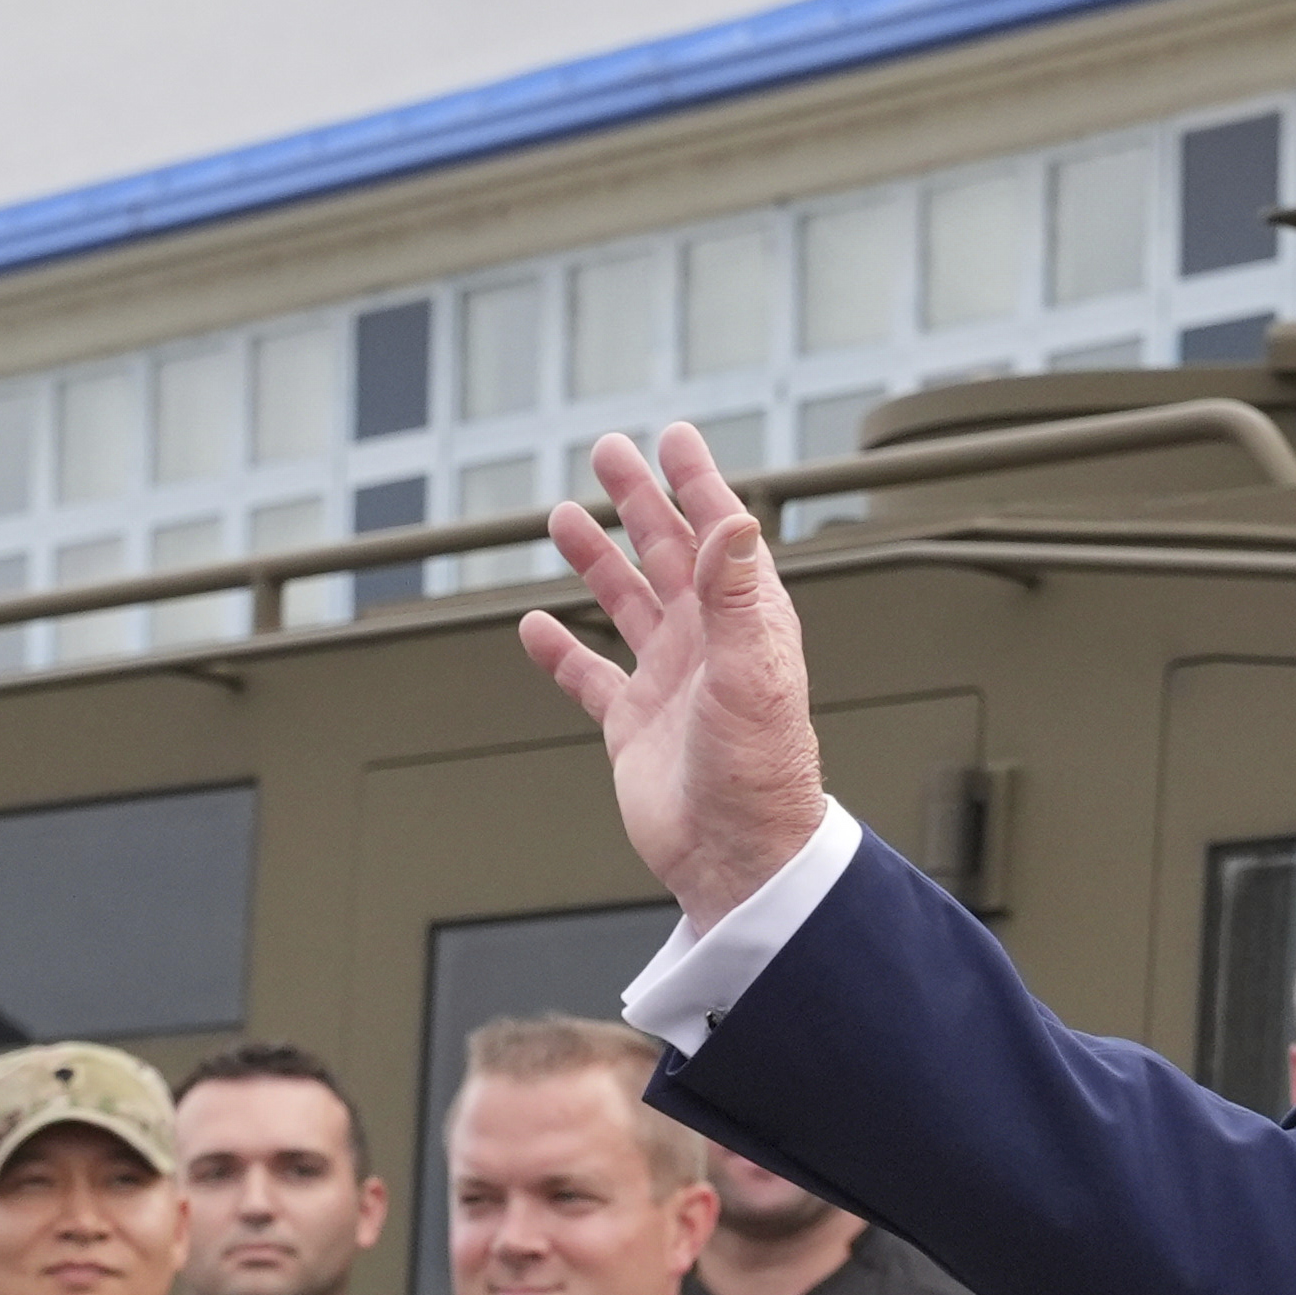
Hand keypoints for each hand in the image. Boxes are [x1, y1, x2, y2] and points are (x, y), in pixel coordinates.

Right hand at [522, 426, 834, 928]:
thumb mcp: (752, 671)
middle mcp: (706, 643)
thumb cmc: (759, 772)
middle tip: (608, 453)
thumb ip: (737, 592)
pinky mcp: (633, 725)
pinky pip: (590, 677)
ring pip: (625, 604)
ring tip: (561, 518)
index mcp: (745, 621)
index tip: (673, 437)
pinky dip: (562, 651)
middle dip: (637, 501)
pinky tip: (536, 625)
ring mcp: (668, 682)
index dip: (696, 483)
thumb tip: (734, 518)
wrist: (736, 857)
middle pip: (666, 553)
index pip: (718, 534)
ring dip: (596, 561)